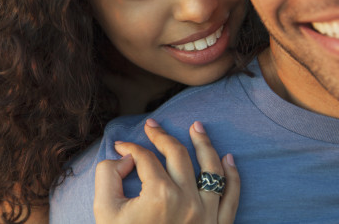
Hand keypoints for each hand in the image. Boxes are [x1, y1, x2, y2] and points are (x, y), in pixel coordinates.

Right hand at [94, 119, 238, 223]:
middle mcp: (187, 200)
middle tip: (152, 125)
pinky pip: (232, 196)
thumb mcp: (105, 210)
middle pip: (178, 154)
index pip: (145, 157)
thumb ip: (107, 175)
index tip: (121, 146)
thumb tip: (125, 158)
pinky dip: (233, 175)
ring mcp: (207, 214)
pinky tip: (228, 157)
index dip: (130, 147)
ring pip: (211, 168)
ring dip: (204, 143)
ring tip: (197, 126)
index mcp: (159, 195)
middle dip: (162, 135)